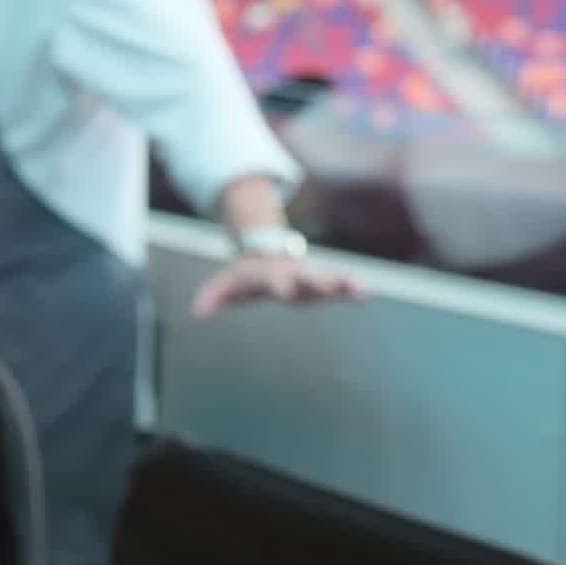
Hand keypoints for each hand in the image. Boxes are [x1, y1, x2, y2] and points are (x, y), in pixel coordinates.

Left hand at [190, 246, 363, 317]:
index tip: (285, 291)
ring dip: (344, 285)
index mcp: (269, 276)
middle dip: (319, 283)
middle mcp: (293, 275)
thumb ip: (212, 297)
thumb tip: (197, 312)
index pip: (273, 281)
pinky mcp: (321, 283)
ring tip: (363, 290)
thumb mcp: (224, 284)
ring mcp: (309, 278)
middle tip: (332, 286)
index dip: (278, 285)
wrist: (263, 252)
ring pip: (329, 280)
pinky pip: (340, 286)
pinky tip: (368, 294)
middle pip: (307, 279)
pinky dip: (352, 289)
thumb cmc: (243, 275)